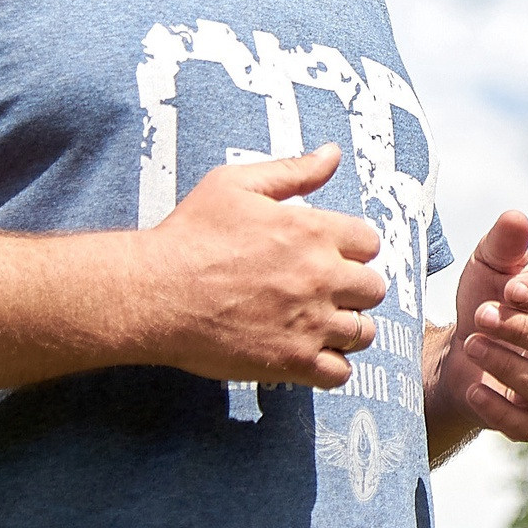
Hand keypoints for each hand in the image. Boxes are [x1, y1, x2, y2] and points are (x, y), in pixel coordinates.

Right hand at [133, 145, 387, 388]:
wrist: (153, 293)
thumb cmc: (189, 236)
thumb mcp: (236, 184)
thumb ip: (292, 171)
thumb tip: (332, 154)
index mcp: (313, 231)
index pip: (369, 243)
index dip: (351, 249)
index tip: (330, 256)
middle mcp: (320, 277)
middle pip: (373, 289)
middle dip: (353, 289)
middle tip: (323, 291)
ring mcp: (309, 322)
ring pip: (362, 333)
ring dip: (346, 329)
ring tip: (318, 324)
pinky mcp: (291, 360)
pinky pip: (339, 373)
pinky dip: (330, 367)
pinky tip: (309, 355)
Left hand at [427, 211, 527, 445]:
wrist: (459, 348)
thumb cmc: (486, 299)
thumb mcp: (490, 265)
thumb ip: (504, 243)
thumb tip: (515, 217)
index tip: (508, 289)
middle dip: (523, 331)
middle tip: (481, 315)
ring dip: (507, 364)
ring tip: (471, 342)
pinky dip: (500, 411)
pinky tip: (473, 389)